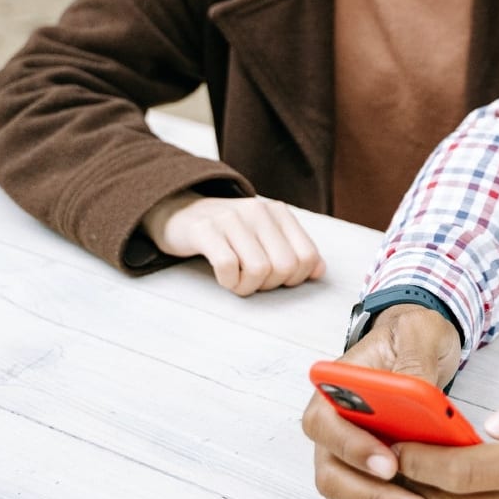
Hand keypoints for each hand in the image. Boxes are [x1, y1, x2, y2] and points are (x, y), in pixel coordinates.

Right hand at [141, 192, 324, 295]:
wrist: (179, 211)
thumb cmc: (227, 231)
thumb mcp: (264, 234)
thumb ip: (293, 249)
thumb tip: (319, 271)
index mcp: (278, 212)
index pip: (307, 256)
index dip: (296, 278)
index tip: (276, 278)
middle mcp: (257, 211)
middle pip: (285, 267)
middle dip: (270, 285)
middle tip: (252, 281)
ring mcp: (230, 219)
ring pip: (259, 270)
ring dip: (247, 286)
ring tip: (236, 279)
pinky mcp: (204, 230)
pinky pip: (227, 267)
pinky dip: (228, 281)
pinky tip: (223, 276)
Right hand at [302, 305, 464, 498]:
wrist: (420, 348)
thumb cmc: (412, 338)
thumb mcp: (419, 334)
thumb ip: (414, 361)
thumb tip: (415, 393)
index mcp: (334, 389)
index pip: (324, 424)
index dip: (352, 448)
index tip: (389, 464)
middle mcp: (332, 428)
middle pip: (332, 474)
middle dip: (374, 497)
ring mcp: (345, 457)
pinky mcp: (365, 478)